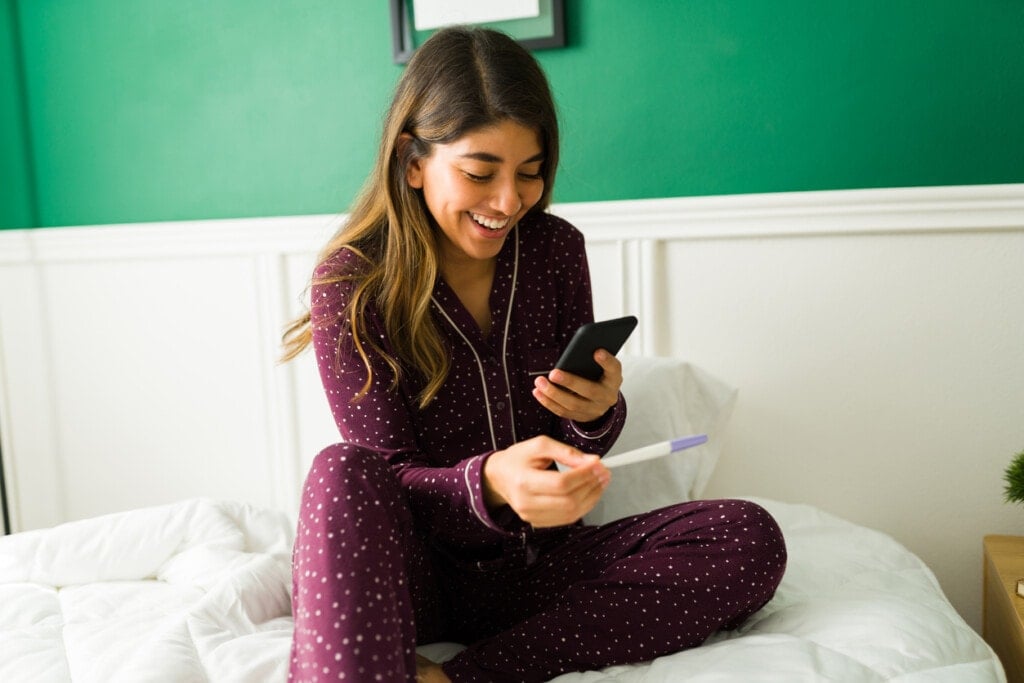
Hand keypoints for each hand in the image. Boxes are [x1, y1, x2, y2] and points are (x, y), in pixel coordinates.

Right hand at [483, 435, 610, 526]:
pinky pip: (567, 519)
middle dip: (592, 486)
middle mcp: (526, 503)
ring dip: (592, 497)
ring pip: (571, 513)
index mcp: (523, 481)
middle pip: (568, 501)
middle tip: (603, 472)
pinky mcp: (537, 523)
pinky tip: (589, 493)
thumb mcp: (540, 445)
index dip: (584, 475)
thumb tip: (592, 461)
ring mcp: (531, 516)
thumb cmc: (518, 458)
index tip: (598, 464)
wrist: (499, 477)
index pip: (561, 483)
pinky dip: (583, 507)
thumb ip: (566, 452)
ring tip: (600, 482)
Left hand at [533, 349, 621, 422]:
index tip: (597, 352)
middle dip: (570, 382)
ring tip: (539, 382)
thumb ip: (592, 359)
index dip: (606, 361)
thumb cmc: (598, 375)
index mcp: (614, 379)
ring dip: (553, 394)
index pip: (613, 369)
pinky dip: (548, 402)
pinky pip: (563, 412)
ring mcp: (594, 410)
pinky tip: (538, 392)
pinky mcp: (581, 417)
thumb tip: (576, 349)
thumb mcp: (601, 366)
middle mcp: (607, 397)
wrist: (602, 399)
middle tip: (553, 373)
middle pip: (590, 391)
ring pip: (573, 404)